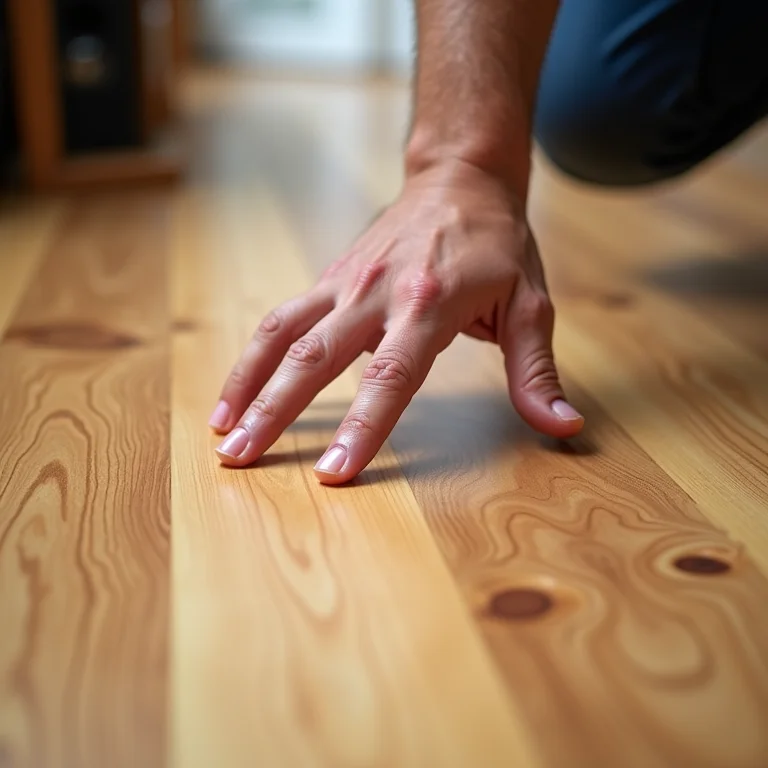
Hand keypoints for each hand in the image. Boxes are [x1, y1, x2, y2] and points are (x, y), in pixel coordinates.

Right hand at [209, 160, 583, 483]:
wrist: (458, 177)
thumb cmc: (496, 244)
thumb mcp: (531, 304)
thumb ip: (537, 371)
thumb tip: (564, 428)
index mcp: (430, 303)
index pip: (391, 376)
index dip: (362, 426)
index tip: (333, 472)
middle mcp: (377, 292)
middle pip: (315, 357)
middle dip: (275, 412)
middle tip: (240, 459)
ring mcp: (345, 282)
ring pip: (282, 334)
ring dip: (247, 384)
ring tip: (221, 433)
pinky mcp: (329, 277)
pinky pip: (281, 319)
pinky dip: (253, 357)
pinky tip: (235, 394)